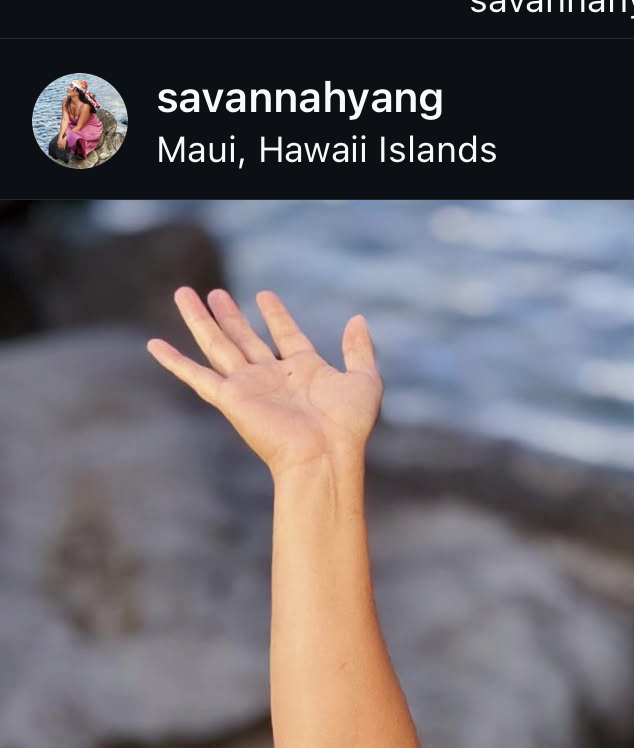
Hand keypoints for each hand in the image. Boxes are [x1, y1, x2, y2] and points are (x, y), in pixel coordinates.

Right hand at [147, 288, 382, 473]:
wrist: (325, 455)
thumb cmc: (347, 427)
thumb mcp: (365, 380)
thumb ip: (360, 349)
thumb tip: (358, 319)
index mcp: (303, 371)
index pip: (285, 335)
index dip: (275, 315)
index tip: (263, 296)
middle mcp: (272, 378)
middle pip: (244, 338)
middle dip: (230, 315)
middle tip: (214, 292)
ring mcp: (249, 388)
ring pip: (217, 345)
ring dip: (199, 320)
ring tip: (183, 293)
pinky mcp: (230, 399)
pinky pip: (197, 376)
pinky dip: (174, 361)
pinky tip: (154, 345)